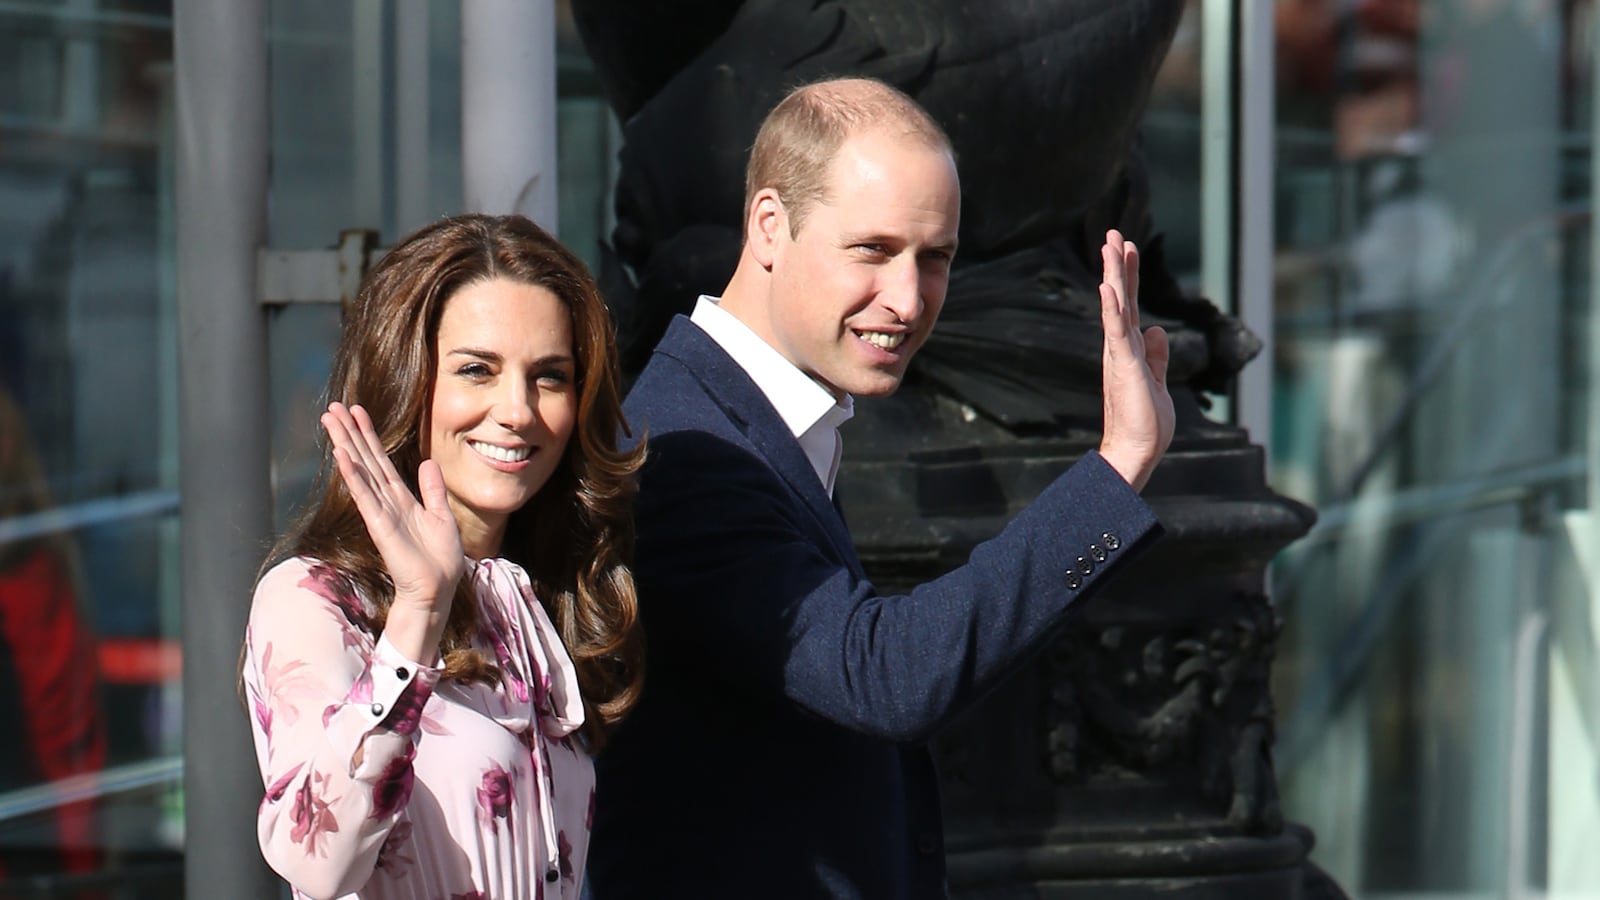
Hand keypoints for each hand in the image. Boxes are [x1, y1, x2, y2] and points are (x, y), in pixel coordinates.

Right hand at [322, 402, 463, 616]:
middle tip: (333, 407)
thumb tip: (428, 462)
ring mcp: (381, 512)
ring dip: (345, 444)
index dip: (369, 434)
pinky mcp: (380, 526)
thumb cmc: (439, 559)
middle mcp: (386, 501)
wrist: (437, 589)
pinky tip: (342, 456)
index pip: (380, 460)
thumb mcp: (441, 515)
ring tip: (330, 421)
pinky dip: (353, 476)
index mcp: (401, 498)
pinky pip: (364, 496)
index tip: (357, 411)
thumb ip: (432, 490)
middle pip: (364, 459)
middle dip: (349, 432)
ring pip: (360, 471)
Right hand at [1097, 229, 1174, 490]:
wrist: (1136, 452)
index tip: (1127, 248)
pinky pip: (1116, 332)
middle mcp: (1120, 348)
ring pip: (1116, 307)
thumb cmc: (1146, 424)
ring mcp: (1120, 354)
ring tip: (1109, 245)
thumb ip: (1158, 356)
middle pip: (1120, 298)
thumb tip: (1159, 330)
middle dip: (1117, 265)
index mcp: (1129, 351)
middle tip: (1113, 232)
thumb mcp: (1158, 382)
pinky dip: (1111, 308)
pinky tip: (1107, 286)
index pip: (1130, 306)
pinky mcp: (1123, 366)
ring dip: (1113, 275)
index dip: (1130, 277)